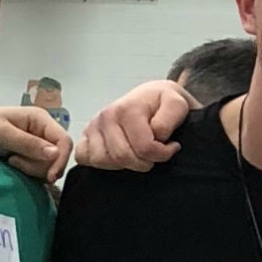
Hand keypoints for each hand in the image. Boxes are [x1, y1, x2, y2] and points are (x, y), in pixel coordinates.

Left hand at [0, 105, 71, 184]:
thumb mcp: (3, 134)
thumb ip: (28, 144)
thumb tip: (55, 154)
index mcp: (41, 119)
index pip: (64, 141)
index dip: (61, 160)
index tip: (49, 177)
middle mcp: (44, 132)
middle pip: (57, 157)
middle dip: (38, 165)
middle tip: (14, 160)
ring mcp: (39, 145)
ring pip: (48, 166)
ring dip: (30, 169)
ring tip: (11, 159)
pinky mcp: (32, 156)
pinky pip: (39, 170)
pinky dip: (27, 171)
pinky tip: (13, 163)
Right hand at [74, 79, 193, 172]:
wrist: (151, 97)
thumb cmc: (162, 103)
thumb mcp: (178, 103)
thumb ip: (170, 118)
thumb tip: (157, 134)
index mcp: (127, 108)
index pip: (143, 148)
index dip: (161, 154)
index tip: (170, 147)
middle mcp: (106, 116)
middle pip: (121, 157)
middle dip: (143, 162)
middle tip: (153, 154)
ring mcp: (93, 126)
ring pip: (102, 161)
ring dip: (122, 164)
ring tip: (136, 154)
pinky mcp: (85, 136)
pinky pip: (83, 157)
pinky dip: (99, 162)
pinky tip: (116, 157)